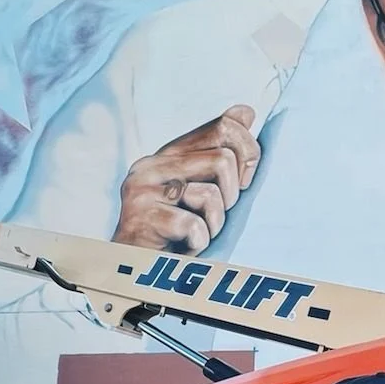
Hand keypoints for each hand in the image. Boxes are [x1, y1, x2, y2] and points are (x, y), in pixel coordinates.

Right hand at [113, 106, 259, 252]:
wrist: (136, 273)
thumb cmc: (176, 235)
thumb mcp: (202, 188)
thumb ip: (218, 152)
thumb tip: (246, 110)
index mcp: (167, 154)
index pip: (223, 127)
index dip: (248, 153)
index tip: (243, 182)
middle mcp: (150, 165)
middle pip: (223, 159)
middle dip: (230, 196)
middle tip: (212, 217)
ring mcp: (141, 190)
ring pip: (211, 195)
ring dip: (213, 224)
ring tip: (195, 235)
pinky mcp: (140, 218)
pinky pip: (194, 226)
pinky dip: (198, 243)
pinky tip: (183, 248)